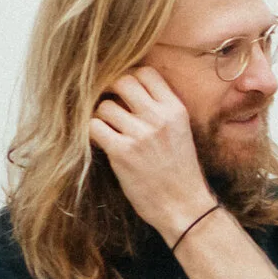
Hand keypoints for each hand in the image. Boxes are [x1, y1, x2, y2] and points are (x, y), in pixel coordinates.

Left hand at [89, 67, 218, 240]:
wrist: (184, 206)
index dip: (130, 77)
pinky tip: (102, 144)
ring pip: (105, 105)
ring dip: (101, 117)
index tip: (124, 92)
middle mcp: (158, 117)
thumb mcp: (180, 131)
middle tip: (109, 106)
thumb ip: (161, 109)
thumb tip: (129, 89)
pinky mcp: (122, 152)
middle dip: (111, 90)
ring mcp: (140, 134)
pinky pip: (94, 127)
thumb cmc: (180, 171)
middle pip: (122, 81)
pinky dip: (93, 133)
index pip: (146, 72)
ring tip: (108, 131)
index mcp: (175, 109)